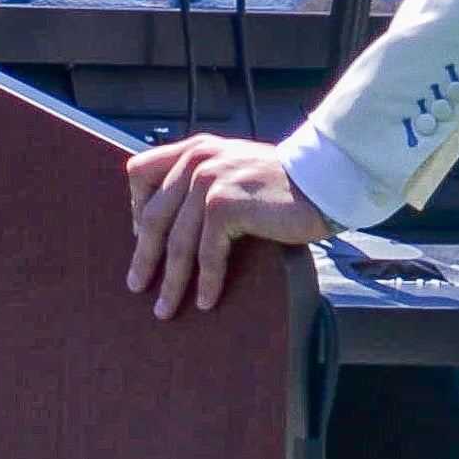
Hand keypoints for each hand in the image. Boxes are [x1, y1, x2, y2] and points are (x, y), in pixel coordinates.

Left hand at [124, 134, 331, 319]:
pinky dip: (205, 281)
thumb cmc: (285, 183)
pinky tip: (205, 301)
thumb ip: (206, 179)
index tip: (141, 237)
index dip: (135, 207)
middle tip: (137, 286)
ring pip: (177, 242)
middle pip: (153, 217)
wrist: (324, 178)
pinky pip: (207, 253)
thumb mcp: (234, 168)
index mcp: (194, 149)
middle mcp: (196, 160)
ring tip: (165, 309)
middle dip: (144, 257)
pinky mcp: (225, 205)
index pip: (140, 172)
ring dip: (171, 281)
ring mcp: (209, 181)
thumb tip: (176, 224)